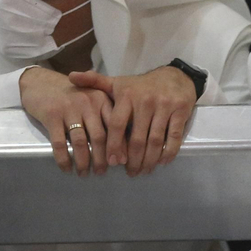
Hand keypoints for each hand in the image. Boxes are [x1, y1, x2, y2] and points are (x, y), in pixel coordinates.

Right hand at [20, 65, 113, 175]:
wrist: (41, 82)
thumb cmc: (71, 96)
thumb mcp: (91, 99)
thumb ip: (105, 117)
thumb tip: (119, 149)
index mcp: (101, 99)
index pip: (115, 126)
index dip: (120, 146)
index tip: (121, 163)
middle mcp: (88, 103)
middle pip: (99, 137)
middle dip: (102, 159)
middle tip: (102, 173)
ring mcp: (69, 109)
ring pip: (80, 143)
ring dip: (83, 162)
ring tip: (84, 173)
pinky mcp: (52, 115)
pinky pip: (60, 143)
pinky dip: (64, 159)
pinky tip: (66, 168)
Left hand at [71, 65, 197, 174]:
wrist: (175, 77)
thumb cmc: (141, 86)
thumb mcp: (118, 82)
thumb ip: (94, 82)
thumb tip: (70, 77)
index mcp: (127, 96)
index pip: (117, 124)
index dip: (113, 145)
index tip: (111, 162)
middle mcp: (145, 101)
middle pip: (137, 138)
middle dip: (133, 159)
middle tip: (130, 173)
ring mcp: (164, 107)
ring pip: (155, 141)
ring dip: (149, 160)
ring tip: (143, 171)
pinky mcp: (180, 112)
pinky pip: (173, 138)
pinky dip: (168, 153)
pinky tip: (161, 162)